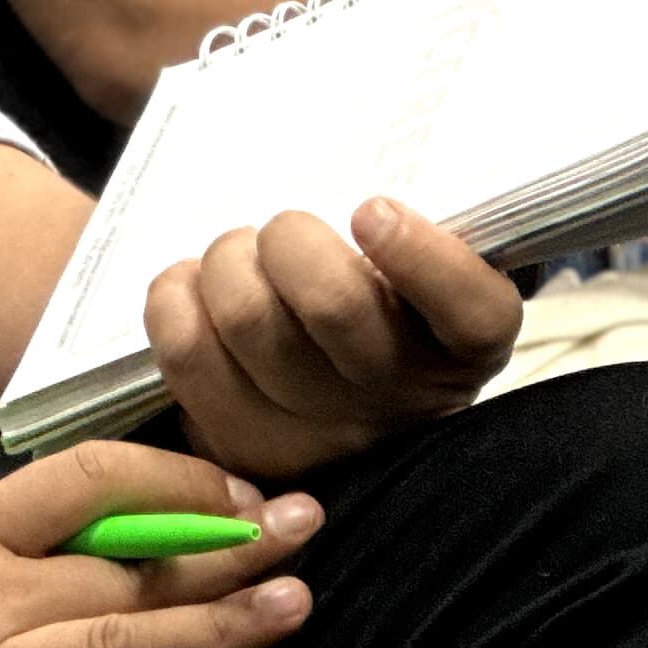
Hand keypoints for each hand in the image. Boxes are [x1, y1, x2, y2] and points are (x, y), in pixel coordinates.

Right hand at [0, 439, 314, 647]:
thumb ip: (1, 546)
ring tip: (288, 603)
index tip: (237, 493)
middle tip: (302, 528)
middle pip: (125, 570)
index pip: (88, 486)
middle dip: (223, 552)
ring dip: (211, 627)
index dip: (177, 485)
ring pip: (117, 646)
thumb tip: (105, 537)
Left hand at [144, 198, 518, 481]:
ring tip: (239, 261)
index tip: (372, 212)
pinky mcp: (243, 443)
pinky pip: (187, 352)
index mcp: (464, 345)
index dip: (421, 256)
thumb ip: (410, 232)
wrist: (334, 408)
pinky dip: (175, 296)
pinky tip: (194, 289)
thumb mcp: (419, 272)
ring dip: (228, 262)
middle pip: (334, 301)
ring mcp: (320, 434)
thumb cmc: (377, 309)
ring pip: (249, 318)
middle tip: (283, 234)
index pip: (473, 311)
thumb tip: (371, 203)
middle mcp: (401, 399)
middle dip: (288, 238)